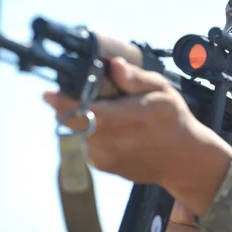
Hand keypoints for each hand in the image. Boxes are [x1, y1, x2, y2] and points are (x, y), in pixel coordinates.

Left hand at [43, 56, 231, 214]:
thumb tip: (114, 64)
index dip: (62, 103)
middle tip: (79, 96)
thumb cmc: (173, 120)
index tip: (48, 93)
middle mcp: (112, 142)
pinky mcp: (103, 167)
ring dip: (79, 121)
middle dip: (68, 107)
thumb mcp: (162, 91)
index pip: (84, 112)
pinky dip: (88, 134)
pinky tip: (109, 129)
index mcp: (127, 119)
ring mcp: (106, 157)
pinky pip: (83, 145)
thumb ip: (135, 78)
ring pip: (75, 134)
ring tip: (103, 112)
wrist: (183, 160)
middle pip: (72, 123)